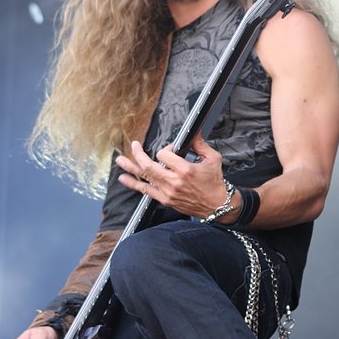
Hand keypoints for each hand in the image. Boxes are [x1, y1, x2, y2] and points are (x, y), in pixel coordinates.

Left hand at [115, 133, 229, 218]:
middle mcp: (174, 182)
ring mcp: (168, 192)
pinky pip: (146, 191)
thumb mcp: (213, 159)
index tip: (171, 149)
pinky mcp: (166, 200)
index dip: (166, 149)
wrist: (218, 206)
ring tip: (120, 160)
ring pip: (144, 178)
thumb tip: (194, 132)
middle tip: (134, 145)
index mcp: (185, 170)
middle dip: (138, 154)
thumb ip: (200, 144)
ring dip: (130, 168)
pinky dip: (134, 184)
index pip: (164, 155)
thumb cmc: (216, 184)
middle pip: (149, 166)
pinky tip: (125, 179)